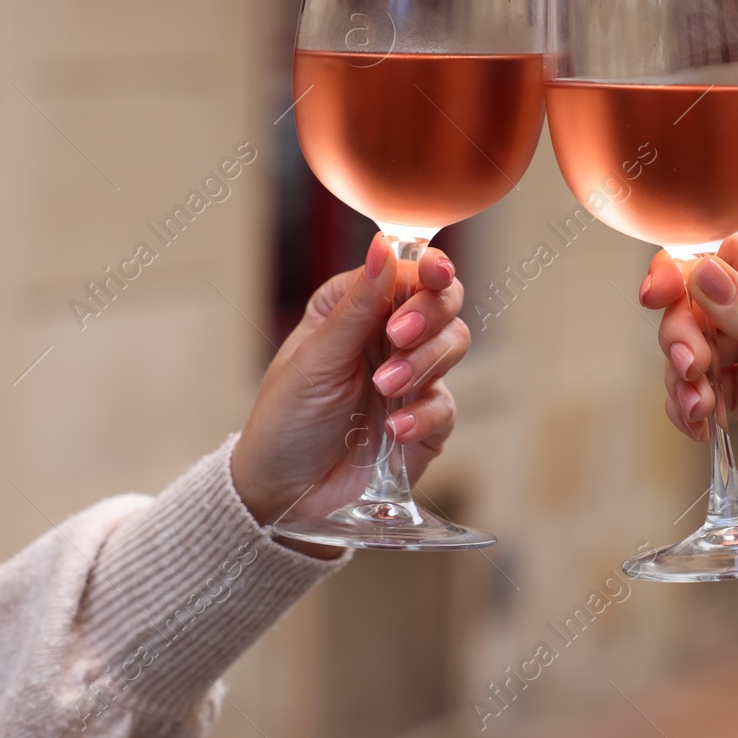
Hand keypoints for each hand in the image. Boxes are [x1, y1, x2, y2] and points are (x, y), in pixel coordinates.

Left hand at [232, 234, 469, 557]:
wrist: (284, 492)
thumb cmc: (286, 418)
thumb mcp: (315, 358)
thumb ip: (356, 305)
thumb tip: (382, 245)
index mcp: (358, 307)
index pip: (409, 272)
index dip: (428, 270)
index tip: (432, 276)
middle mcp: (389, 336)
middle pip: (444, 302)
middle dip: (429, 317)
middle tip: (397, 338)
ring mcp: (412, 378)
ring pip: (453, 346)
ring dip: (422, 365)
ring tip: (383, 388)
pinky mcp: (425, 421)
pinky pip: (446, 406)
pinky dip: (423, 415)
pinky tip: (393, 430)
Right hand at [640, 234, 737, 596]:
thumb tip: (700, 272)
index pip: (730, 255)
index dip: (685, 272)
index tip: (655, 296)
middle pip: (701, 302)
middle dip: (683, 335)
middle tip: (688, 370)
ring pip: (696, 347)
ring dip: (683, 376)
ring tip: (698, 408)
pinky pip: (704, 389)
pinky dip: (691, 405)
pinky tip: (699, 427)